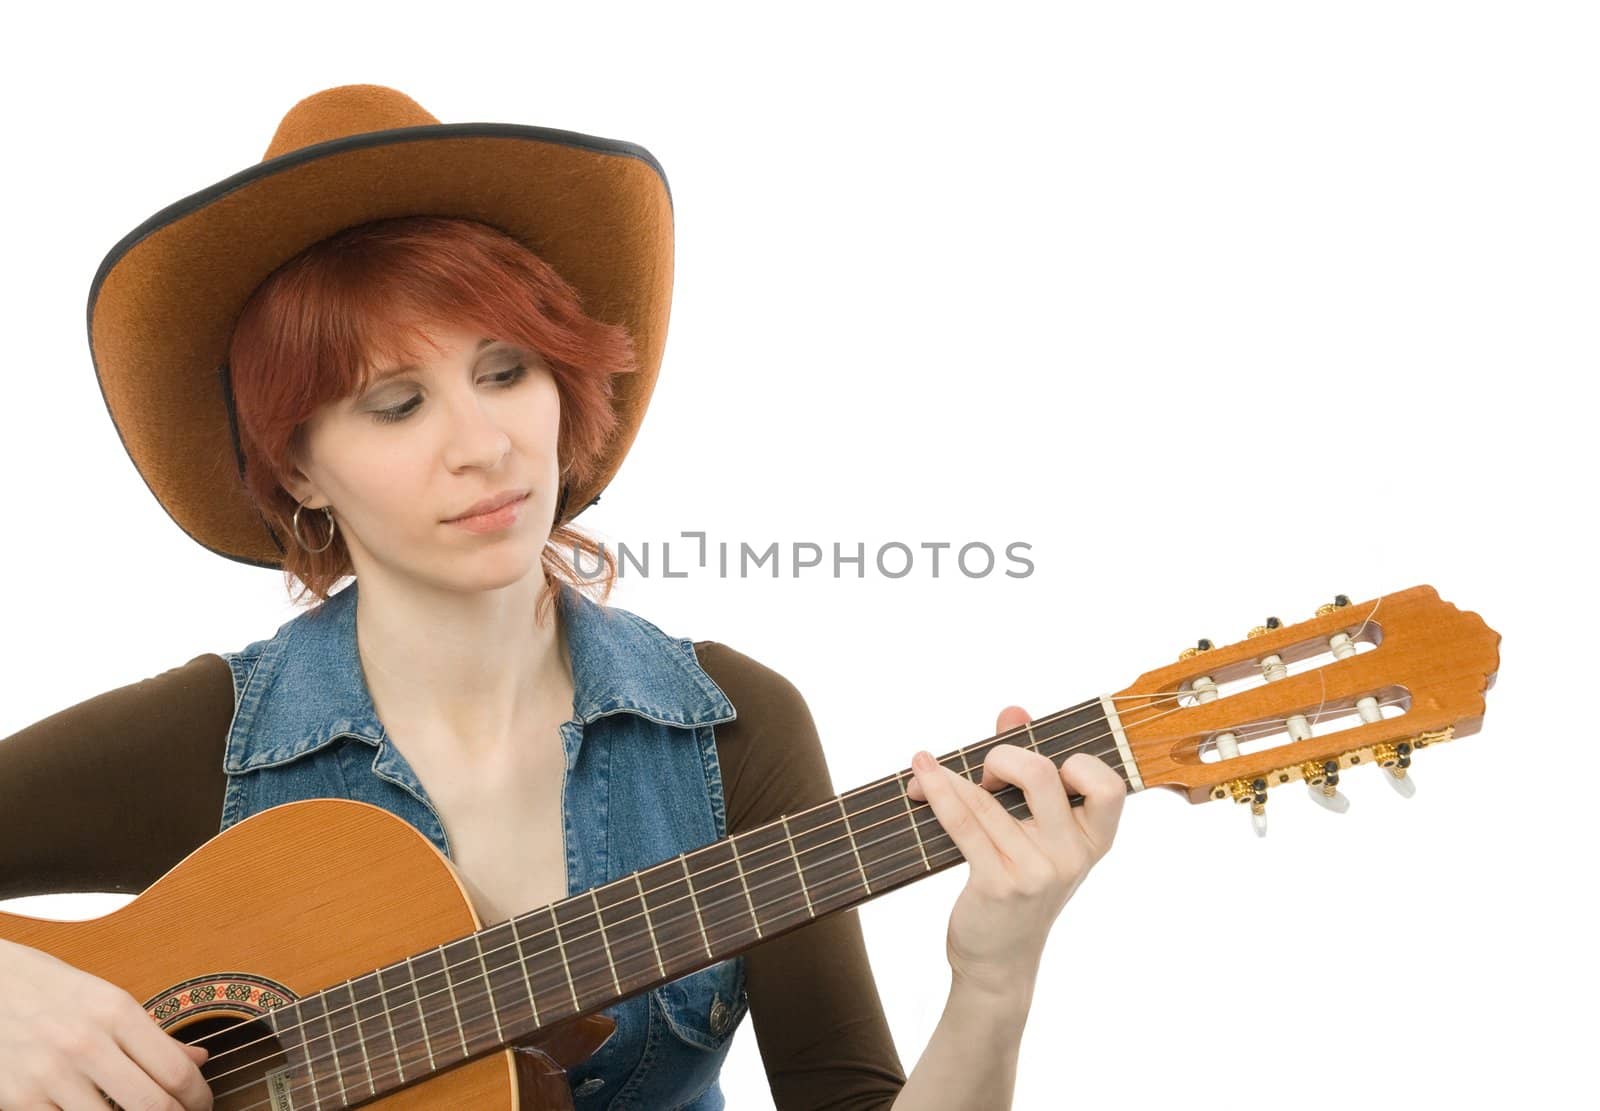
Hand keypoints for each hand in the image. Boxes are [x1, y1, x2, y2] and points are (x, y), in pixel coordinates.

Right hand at [0, 937, 212, 1109]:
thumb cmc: (50, 990)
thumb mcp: (106, 998)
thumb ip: (151, 1034)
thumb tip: (199, 1060)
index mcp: (116, 1011)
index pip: (176, 1071)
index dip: (198, 1098)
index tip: (202, 1105)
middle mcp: (85, 1043)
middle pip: (152, 1106)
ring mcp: (50, 1074)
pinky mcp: (20, 1099)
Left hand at [905, 706, 1126, 1000]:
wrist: (999, 961)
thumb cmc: (1018, 883)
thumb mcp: (1037, 833)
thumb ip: (1028, 769)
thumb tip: (1012, 710)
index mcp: (1094, 839)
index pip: (1108, 784)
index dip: (1077, 763)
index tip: (1044, 764)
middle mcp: (1072, 855)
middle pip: (1044, 775)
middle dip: (1005, 756)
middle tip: (986, 773)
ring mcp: (1036, 872)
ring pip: (988, 798)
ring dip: (949, 776)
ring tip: (925, 771)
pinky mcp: (998, 884)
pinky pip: (964, 823)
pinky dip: (938, 792)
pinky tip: (921, 777)